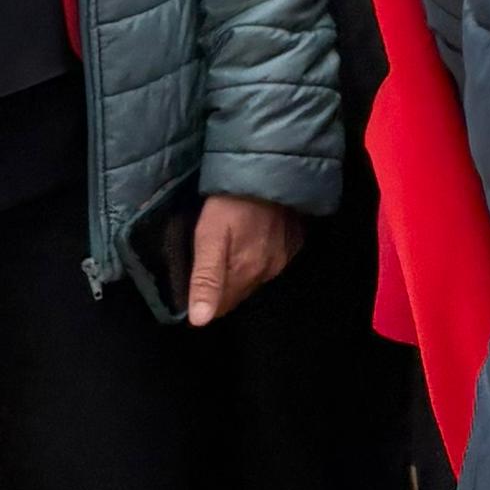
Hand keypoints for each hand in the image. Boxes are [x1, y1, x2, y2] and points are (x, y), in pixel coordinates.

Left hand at [186, 194, 301, 326]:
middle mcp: (267, 272)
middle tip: (212, 255)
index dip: (204, 297)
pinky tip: (253, 236)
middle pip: (237, 292)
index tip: (195, 277)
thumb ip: (205, 280)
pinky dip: (261, 254)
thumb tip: (200, 321)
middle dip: (223, 282)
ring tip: (231, 244)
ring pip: (254, 277)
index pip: (220, 307)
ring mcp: (283, 257)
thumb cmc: (230, 203)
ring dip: (241, 268)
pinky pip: (272, 259)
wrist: (267, 169)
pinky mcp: (294, 242)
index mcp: (245, 274)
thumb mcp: (208, 237)